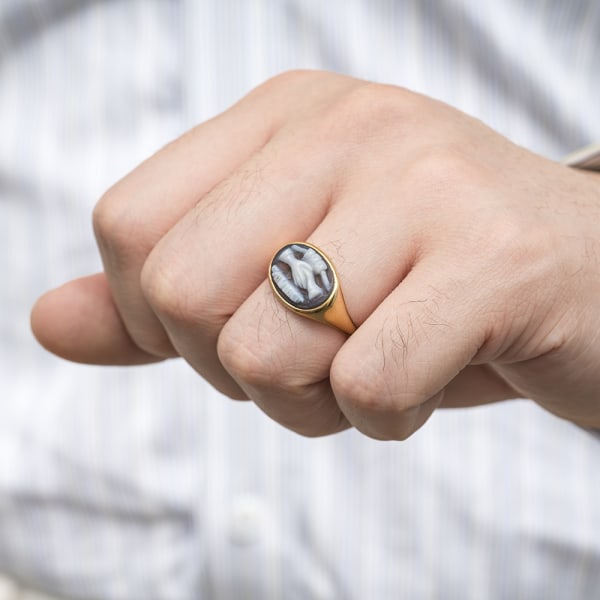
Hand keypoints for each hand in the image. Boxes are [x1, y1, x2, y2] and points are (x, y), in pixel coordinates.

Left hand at [31, 70, 599, 438]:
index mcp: (287, 117)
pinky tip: (439, 373)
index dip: (163, 314)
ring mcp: (424, 185)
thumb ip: (156, 303)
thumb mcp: (277, 277)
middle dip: (239, 367)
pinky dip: (388, 417)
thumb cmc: (424, 284)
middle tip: (319, 353)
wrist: (587, 279)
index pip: (131, 229)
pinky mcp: (493, 261)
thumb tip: (46, 322)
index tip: (239, 323)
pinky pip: (367, 389)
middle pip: (184, 295)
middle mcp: (349, 128)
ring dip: (313, 402)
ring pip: (268, 354)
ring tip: (381, 359)